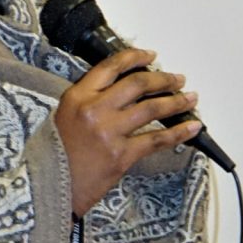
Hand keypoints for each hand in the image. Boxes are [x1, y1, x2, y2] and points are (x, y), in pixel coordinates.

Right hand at [54, 47, 201, 217]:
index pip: (110, 67)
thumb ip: (90, 102)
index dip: (135, 58)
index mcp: (77, 96)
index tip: (151, 56)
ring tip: (191, 98)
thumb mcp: (64, 116)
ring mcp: (109, 132)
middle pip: (137, 84)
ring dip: (176, 102)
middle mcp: (94, 110)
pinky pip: (157, 139)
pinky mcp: (121, 155)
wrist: (48, 186)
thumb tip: (124, 93)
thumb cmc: (55, 154)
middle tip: (178, 79)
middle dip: (163, 79)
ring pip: (152, 108)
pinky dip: (179, 132)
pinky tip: (193, 127)